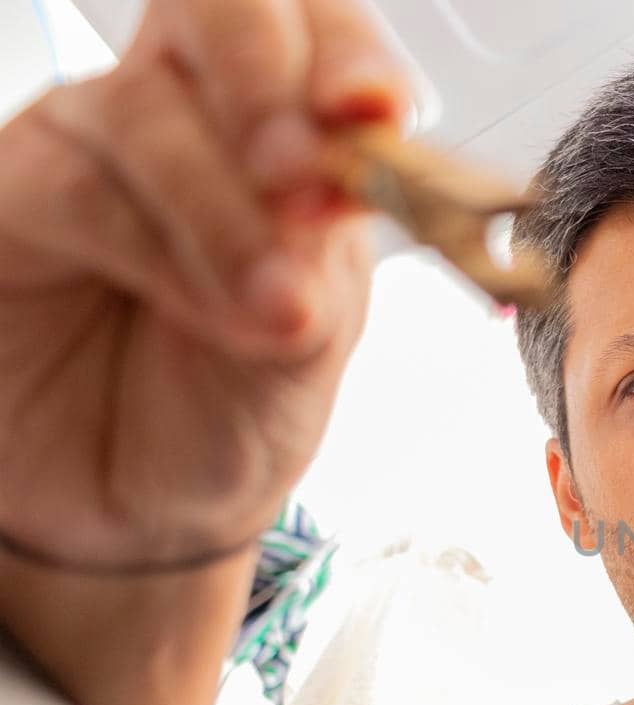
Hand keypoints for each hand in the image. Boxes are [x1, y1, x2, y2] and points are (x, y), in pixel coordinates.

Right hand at [0, 0, 409, 570]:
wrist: (143, 507)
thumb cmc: (232, 406)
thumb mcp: (314, 338)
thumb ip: (323, 255)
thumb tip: (327, 181)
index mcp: (282, 127)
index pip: (313, 30)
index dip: (348, 52)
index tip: (378, 112)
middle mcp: (185, 111)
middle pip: (221, 16)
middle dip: (272, 83)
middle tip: (307, 179)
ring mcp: (92, 143)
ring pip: (151, 112)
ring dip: (227, 215)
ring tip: (276, 312)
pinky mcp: (15, 196)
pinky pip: (82, 190)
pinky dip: (163, 254)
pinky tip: (212, 316)